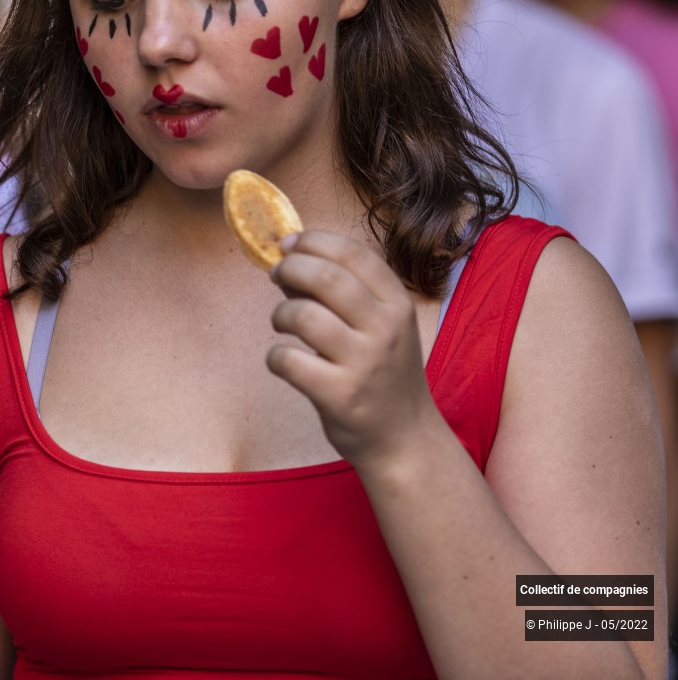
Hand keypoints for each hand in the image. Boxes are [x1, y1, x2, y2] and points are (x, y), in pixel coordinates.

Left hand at [268, 230, 436, 467]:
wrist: (404, 439)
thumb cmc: (382, 372)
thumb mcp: (379, 325)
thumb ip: (341, 292)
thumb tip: (289, 259)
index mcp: (397, 303)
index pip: (353, 252)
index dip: (314, 241)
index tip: (290, 244)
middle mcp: (385, 328)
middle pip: (327, 277)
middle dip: (291, 267)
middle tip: (276, 275)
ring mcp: (364, 362)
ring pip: (304, 316)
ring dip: (280, 313)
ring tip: (282, 323)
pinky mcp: (340, 395)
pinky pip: (290, 361)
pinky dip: (275, 357)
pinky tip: (283, 361)